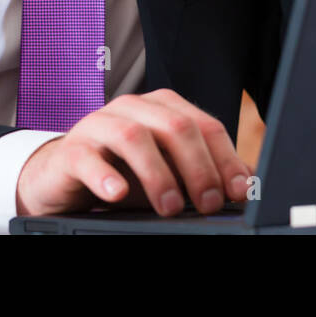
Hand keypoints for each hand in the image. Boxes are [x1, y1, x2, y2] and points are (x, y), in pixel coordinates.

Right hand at [14, 88, 252, 217]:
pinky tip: (117, 195)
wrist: (66, 176)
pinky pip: (88, 157)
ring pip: (133, 137)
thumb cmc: (124, 172)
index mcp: (163, 108)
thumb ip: (204, 171)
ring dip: (157, 174)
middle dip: (197, 167)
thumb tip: (249, 182)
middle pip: (174, 126)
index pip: (204, 125)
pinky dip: (105, 176)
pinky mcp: (72, 149)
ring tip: (170, 208)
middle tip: (208, 203)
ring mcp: (100, 124)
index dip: (225, 158)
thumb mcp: (169, 172)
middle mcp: (133, 108)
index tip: (238, 190)